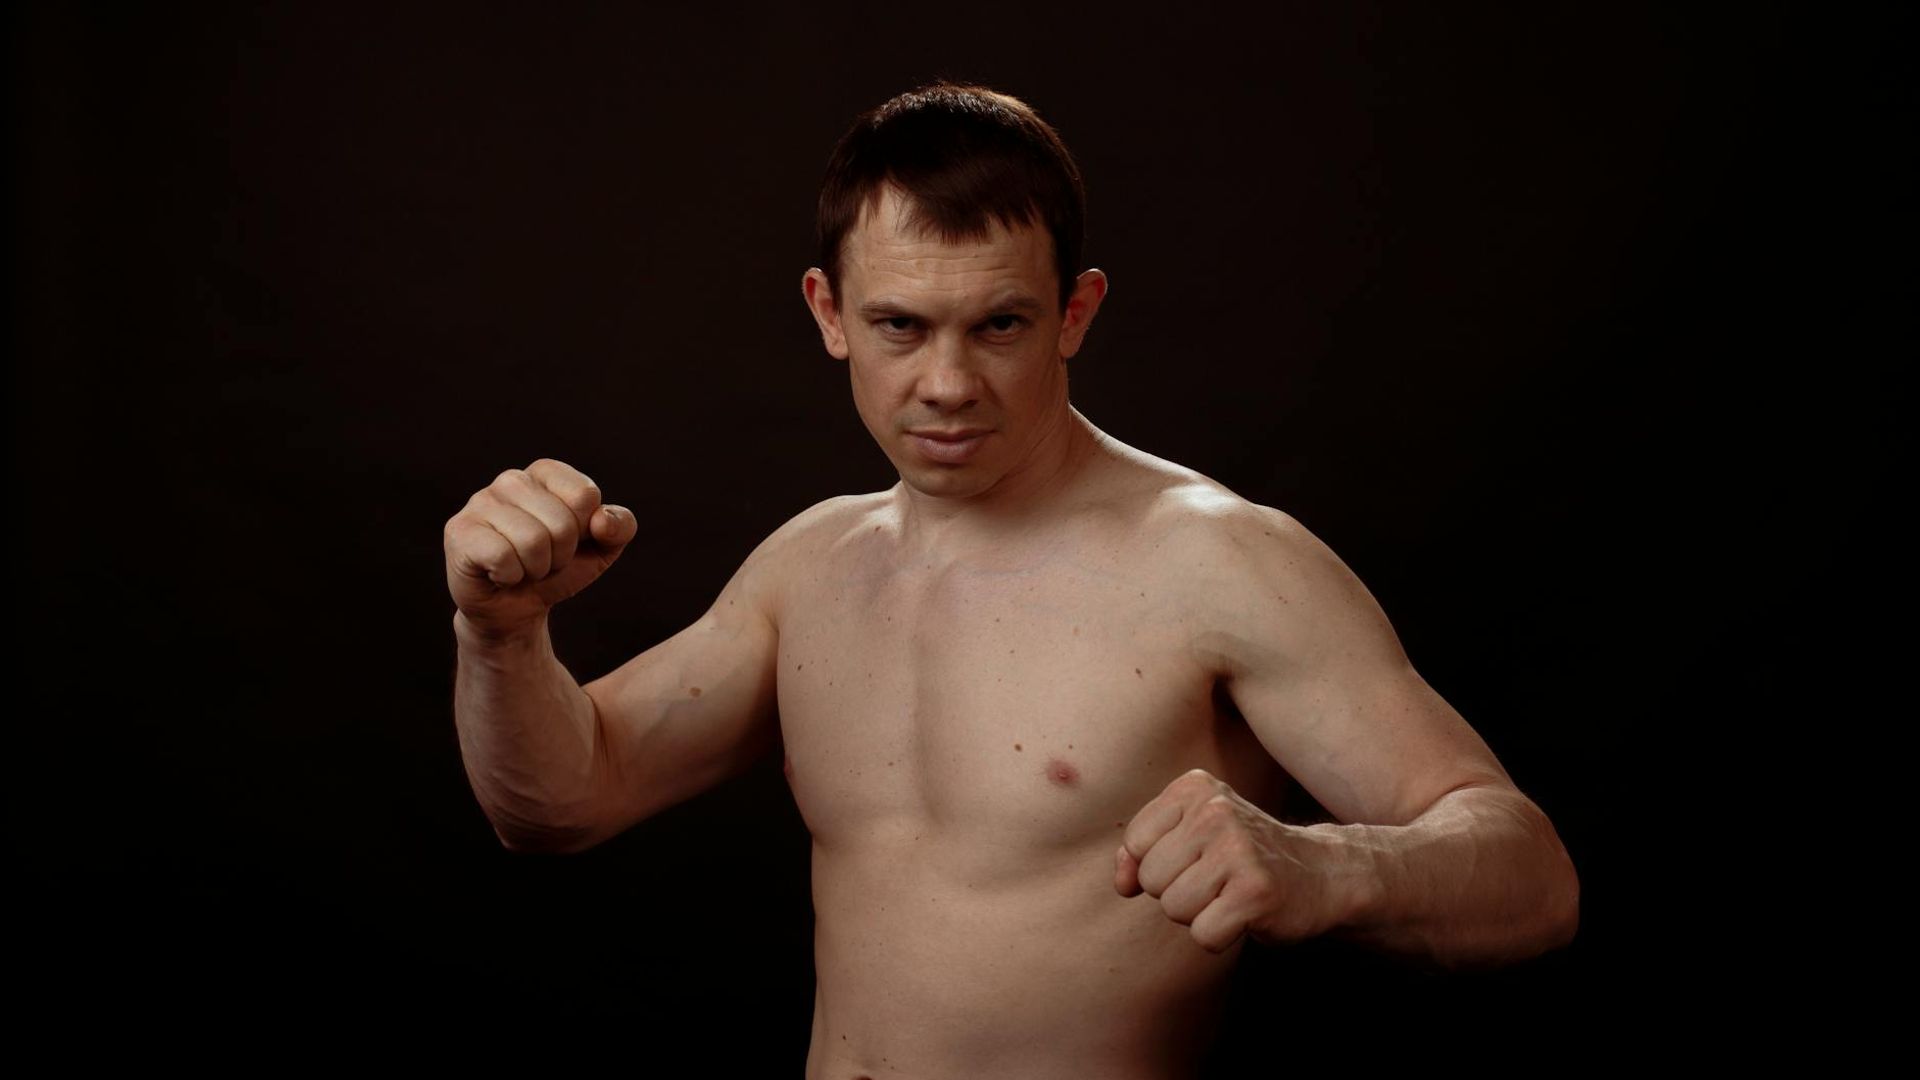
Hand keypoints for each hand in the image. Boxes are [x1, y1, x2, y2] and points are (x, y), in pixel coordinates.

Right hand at [443, 458, 637, 640]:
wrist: (515, 608)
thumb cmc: (557, 570)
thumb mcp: (602, 549)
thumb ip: (620, 526)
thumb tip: (602, 520)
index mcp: (546, 473)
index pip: (586, 496)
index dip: (585, 531)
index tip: (568, 542)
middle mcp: (511, 479)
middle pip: (563, 523)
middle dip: (560, 556)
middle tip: (542, 561)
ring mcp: (480, 502)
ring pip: (533, 542)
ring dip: (535, 569)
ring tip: (521, 567)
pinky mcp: (459, 531)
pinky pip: (503, 557)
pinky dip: (510, 577)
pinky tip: (498, 573)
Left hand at [1115, 768, 1348, 952]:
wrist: (1321, 874)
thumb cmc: (1241, 857)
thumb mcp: (1189, 836)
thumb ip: (1140, 853)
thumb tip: (1122, 884)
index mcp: (1193, 788)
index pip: (1135, 842)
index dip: (1157, 863)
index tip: (1195, 858)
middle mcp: (1215, 810)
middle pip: (1151, 878)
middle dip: (1177, 891)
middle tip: (1218, 880)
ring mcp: (1237, 850)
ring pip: (1173, 908)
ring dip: (1199, 914)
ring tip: (1230, 894)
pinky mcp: (1256, 892)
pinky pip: (1203, 935)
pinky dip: (1220, 936)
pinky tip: (1245, 915)